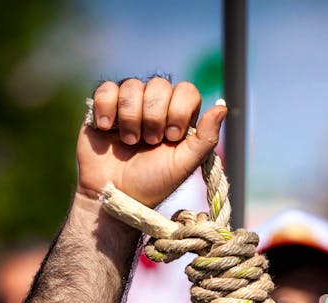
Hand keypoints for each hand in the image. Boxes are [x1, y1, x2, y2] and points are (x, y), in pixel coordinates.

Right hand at [77, 77, 226, 207]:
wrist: (117, 194)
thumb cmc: (154, 182)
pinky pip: (106, 88)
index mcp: (179, 117)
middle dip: (154, 117)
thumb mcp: (185, 163)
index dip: (179, 110)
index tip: (172, 137)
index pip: (187, 91)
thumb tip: (223, 106)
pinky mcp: (104, 106)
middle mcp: (156, 106)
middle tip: (150, 142)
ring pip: (132, 85)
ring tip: (129, 142)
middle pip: (159, 85)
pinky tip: (107, 128)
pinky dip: (107, 108)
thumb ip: (206, 137)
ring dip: (131, 117)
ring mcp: (130, 104)